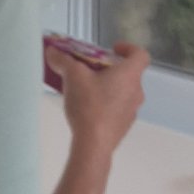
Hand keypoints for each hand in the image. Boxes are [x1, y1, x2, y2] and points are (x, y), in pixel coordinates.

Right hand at [46, 42, 148, 160]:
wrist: (93, 144)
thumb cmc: (89, 106)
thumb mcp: (73, 76)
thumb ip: (63, 60)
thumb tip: (52, 52)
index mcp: (130, 75)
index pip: (140, 55)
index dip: (128, 48)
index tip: (113, 49)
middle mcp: (136, 92)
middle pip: (128, 74)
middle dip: (110, 69)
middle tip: (91, 69)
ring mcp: (131, 111)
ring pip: (122, 92)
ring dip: (107, 87)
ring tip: (85, 90)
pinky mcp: (123, 127)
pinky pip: (117, 109)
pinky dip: (106, 104)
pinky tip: (87, 109)